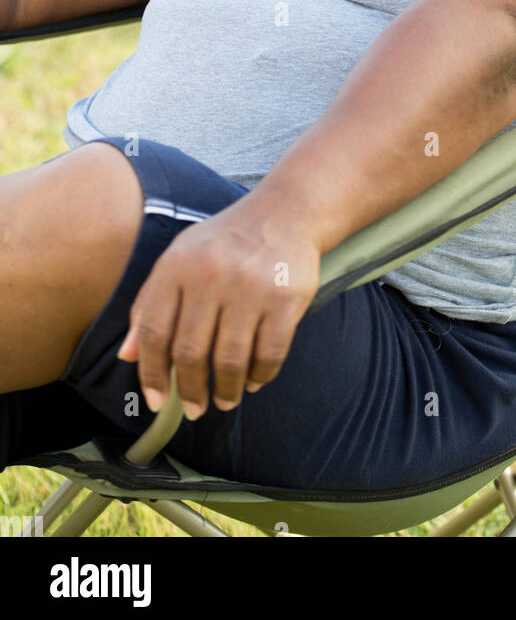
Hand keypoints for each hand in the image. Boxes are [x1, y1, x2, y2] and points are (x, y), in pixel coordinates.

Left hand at [116, 190, 320, 420]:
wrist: (285, 212)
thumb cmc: (225, 242)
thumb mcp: (180, 259)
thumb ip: (150, 304)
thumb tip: (126, 357)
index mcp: (178, 265)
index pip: (154, 331)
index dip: (151, 373)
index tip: (156, 400)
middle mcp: (211, 275)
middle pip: (190, 352)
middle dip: (190, 390)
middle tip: (195, 408)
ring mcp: (251, 287)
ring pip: (230, 360)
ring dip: (226, 391)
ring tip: (225, 401)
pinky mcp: (286, 298)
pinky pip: (270, 353)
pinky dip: (260, 375)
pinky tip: (253, 381)